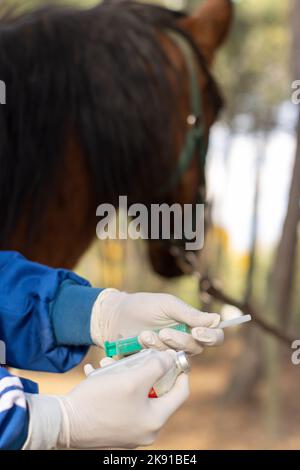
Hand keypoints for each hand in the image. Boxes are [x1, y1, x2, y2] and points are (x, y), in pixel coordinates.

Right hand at [24, 350, 188, 448]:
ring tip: (108, 363)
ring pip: (136, 394)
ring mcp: (129, 431)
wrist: (62, 422)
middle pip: (156, 392)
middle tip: (135, 355)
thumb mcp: (132, 379)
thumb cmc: (99, 401)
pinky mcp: (114, 428)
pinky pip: (122, 402)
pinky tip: (98, 375)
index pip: (180, 392)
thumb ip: (156, 367)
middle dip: (144, 369)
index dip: (179, 370)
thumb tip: (171, 358)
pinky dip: (114, 386)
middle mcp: (146, 430)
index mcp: (155, 420)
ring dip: (125, 375)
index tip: (173, 354)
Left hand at [91, 289, 223, 354]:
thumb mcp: (167, 305)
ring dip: (161, 346)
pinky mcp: (156, 364)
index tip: (197, 332)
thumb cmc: (143, 306)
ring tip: (145, 334)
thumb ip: (190, 314)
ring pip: (178, 357)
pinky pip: (161, 365)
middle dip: (180, 341)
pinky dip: (151, 352)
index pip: (214, 336)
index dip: (210, 337)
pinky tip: (140, 341)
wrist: (116, 316)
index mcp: (192, 325)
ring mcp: (170, 353)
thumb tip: (217, 319)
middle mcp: (185, 341)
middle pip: (196, 349)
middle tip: (163, 332)